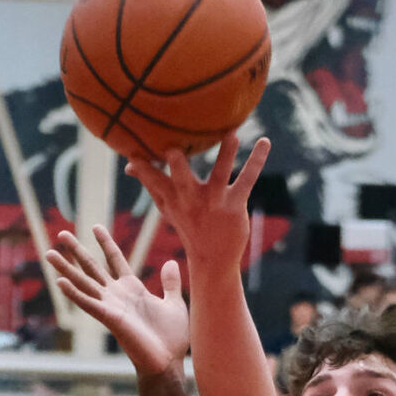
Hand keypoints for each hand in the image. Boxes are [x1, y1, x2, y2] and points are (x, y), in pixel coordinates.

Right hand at [48, 229, 189, 378]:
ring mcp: (111, 306)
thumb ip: (170, 284)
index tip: (96, 227)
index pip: (115, 260)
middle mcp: (117, 295)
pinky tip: (60, 282)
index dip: (106, 243)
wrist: (168, 363)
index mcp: (132, 289)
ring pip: (84, 283)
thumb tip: (170, 263)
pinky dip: (74, 293)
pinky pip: (89, 304)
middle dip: (77, 251)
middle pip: (92, 267)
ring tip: (49, 254)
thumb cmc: (172, 339)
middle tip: (61, 234)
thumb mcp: (174, 304)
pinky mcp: (110, 319)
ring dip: (66, 269)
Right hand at [121, 134, 269, 274]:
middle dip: (177, 166)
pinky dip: (256, 161)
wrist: (213, 260)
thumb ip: (150, 182)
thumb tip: (130, 165)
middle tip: (172, 150)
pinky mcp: (234, 204)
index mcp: (173, 198)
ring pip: (219, 175)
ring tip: (232, 135)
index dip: (143, 168)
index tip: (131, 152)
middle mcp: (191, 199)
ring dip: (225, 155)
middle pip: (181, 180)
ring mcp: (214, 202)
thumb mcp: (167, 206)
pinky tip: (265, 142)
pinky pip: (246, 180)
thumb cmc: (188, 225)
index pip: (154, 181)